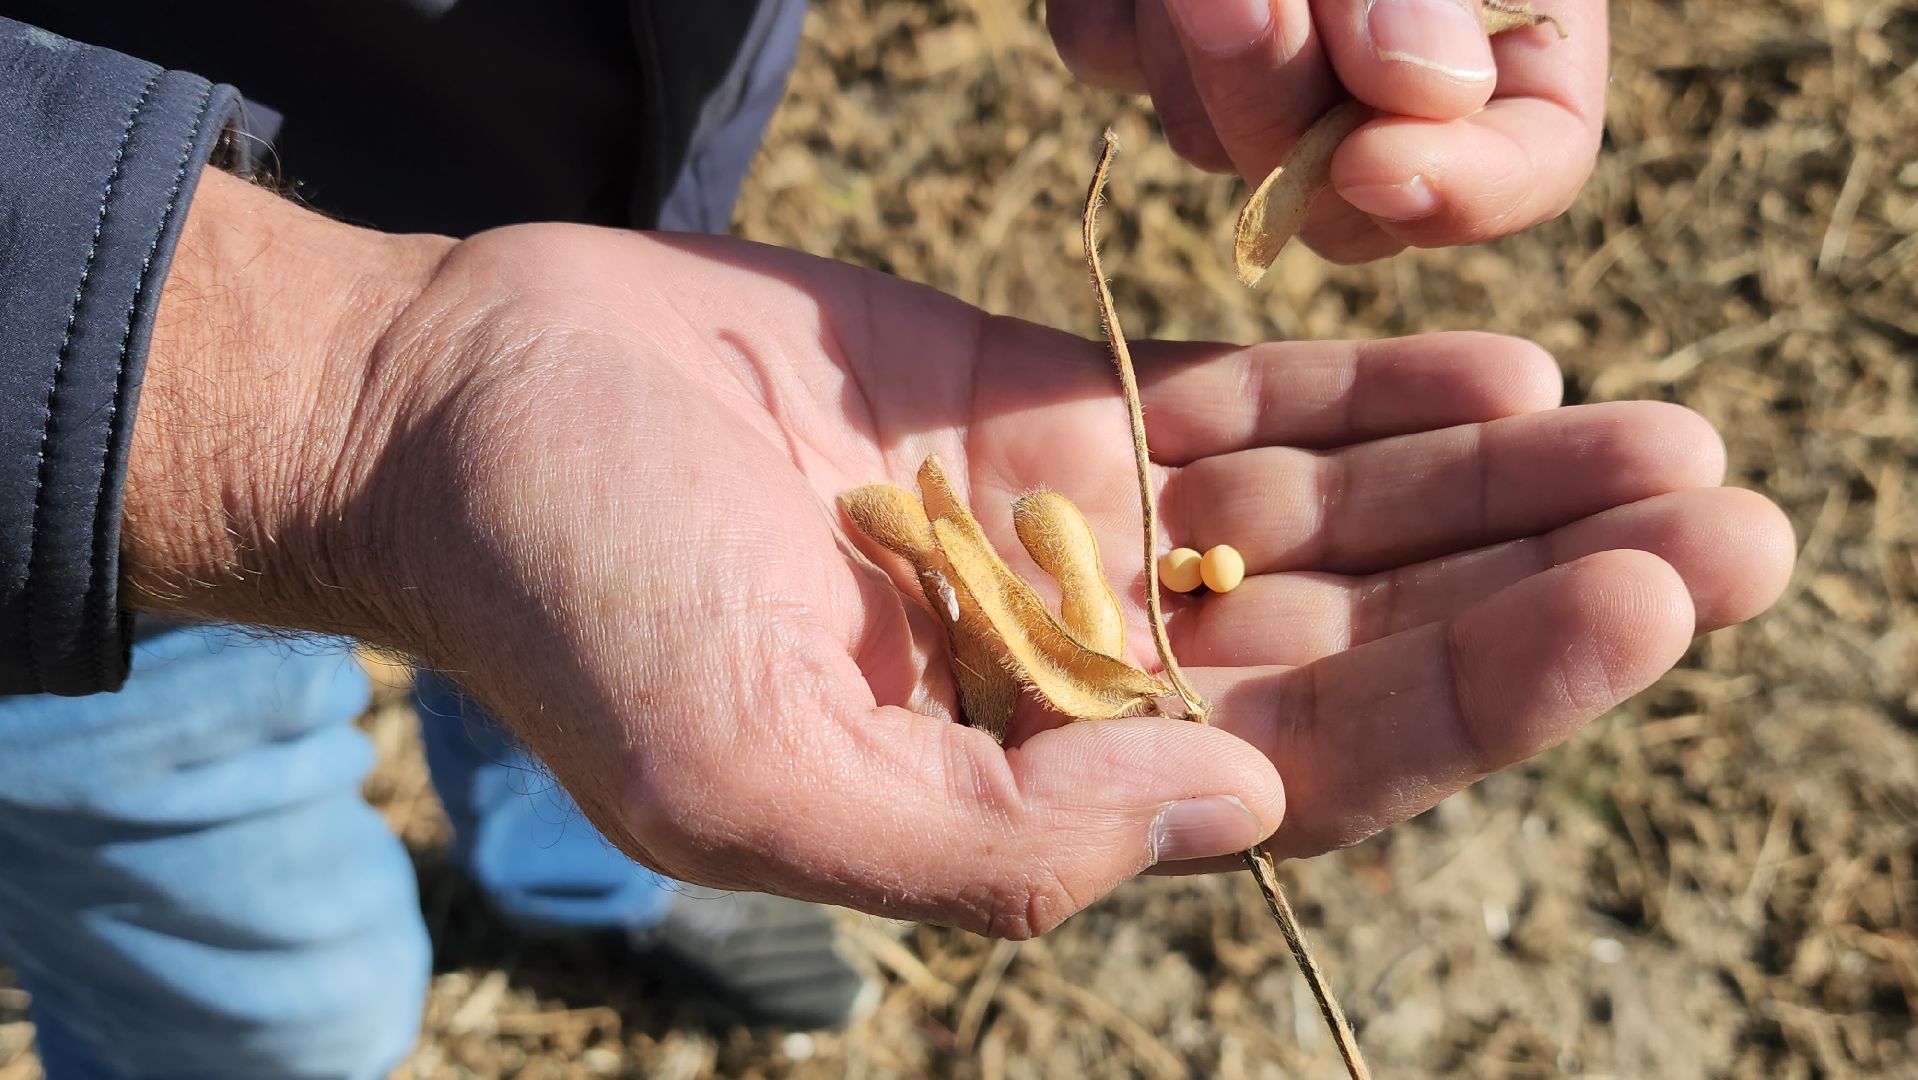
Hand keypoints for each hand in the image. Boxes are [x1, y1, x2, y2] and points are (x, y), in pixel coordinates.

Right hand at [130, 172, 1788, 936]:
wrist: (463, 414)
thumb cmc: (576, 606)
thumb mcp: (749, 775)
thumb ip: (993, 837)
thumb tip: (1243, 806)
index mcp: (1032, 787)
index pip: (1317, 762)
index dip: (1491, 691)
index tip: (1653, 597)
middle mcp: (1080, 672)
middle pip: (1363, 643)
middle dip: (1545, 588)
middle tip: (1739, 518)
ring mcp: (1069, 530)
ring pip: (1329, 523)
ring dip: (1494, 486)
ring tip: (1664, 435)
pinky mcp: (1037, 402)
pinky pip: (1240, 406)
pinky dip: (1369, 395)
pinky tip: (1500, 372)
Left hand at [1047, 0, 1607, 261]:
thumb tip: (1424, 90)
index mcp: (1505, 9)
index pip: (1534, 153)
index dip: (1465, 188)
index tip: (1374, 165)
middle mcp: (1388, 47)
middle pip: (1353, 177)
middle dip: (1280, 105)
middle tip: (1230, 1)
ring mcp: (1262, 45)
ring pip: (1215, 134)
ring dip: (1192, 54)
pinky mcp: (1148, 22)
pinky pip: (1114, 58)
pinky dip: (1112, 13)